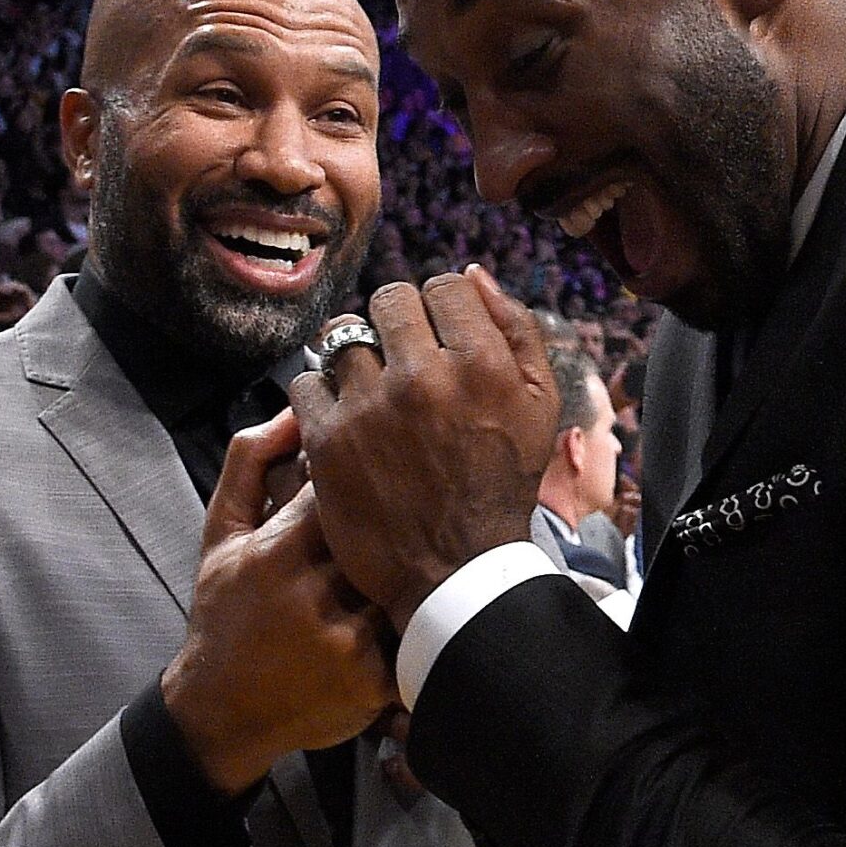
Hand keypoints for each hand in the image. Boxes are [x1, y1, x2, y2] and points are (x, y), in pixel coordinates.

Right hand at [162, 409, 396, 796]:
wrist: (222, 710)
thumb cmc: (225, 612)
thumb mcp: (220, 533)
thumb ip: (249, 462)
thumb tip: (292, 409)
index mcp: (278, 553)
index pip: (343, 488)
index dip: (367, 477)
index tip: (374, 476)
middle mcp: (313, 595)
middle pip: (384, 531)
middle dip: (399, 520)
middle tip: (405, 515)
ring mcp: (347, 641)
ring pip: (407, 579)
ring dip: (418, 566)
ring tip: (422, 557)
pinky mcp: (372, 679)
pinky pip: (416, 631)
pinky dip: (423, 616)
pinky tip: (417, 606)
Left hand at [290, 268, 558, 629]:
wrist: (456, 571)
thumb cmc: (500, 485)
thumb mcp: (539, 406)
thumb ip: (516, 331)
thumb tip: (473, 275)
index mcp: (483, 364)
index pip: (445, 285)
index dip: (441, 307)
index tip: (437, 336)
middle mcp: (424, 377)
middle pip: (389, 299)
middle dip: (395, 322)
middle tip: (400, 358)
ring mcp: (370, 407)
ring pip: (342, 336)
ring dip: (354, 355)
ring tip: (367, 387)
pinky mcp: (327, 440)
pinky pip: (305, 380)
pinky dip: (319, 393)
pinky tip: (341, 416)